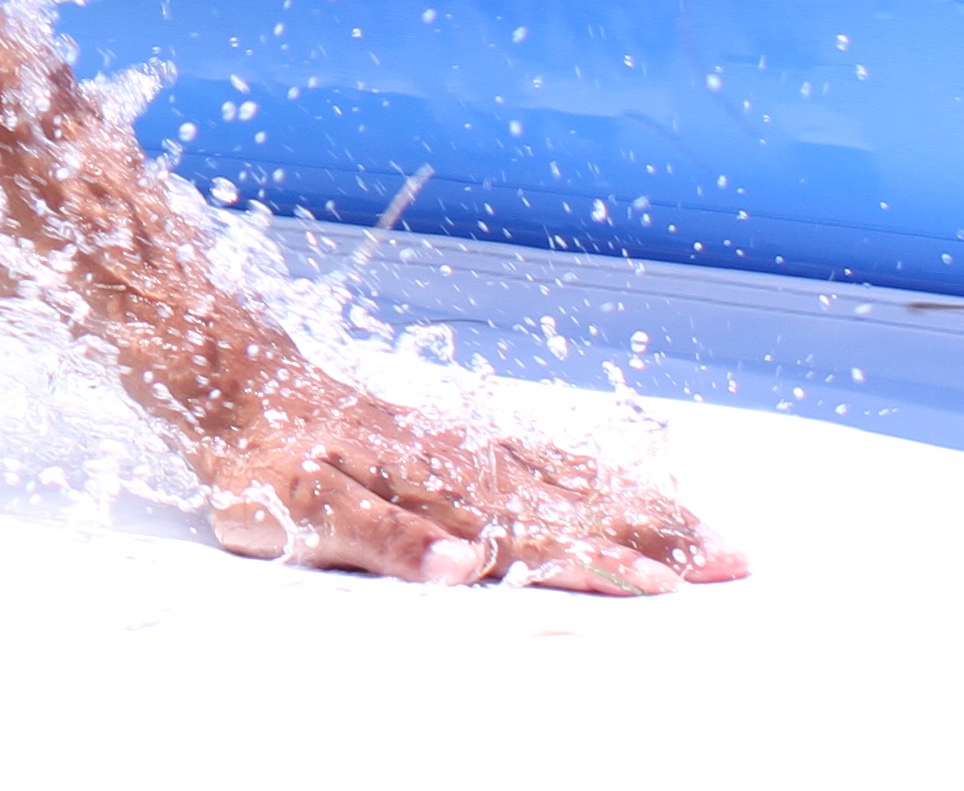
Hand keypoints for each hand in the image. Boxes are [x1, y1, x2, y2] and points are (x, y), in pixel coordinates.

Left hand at [180, 360, 740, 594]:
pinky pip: (537, 453)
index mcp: (434, 487)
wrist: (230, 378)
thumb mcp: (300, 510)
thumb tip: (463, 562)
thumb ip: (383, 538)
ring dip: (634, 502)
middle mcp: (460, 462)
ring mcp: (458, 445)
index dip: (602, 562)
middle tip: (734, 560)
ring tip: (701, 525)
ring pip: (563, 474)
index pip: (536, 534)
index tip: (668, 586)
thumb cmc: (260, 459)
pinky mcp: (446, 437)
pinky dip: (588, 469)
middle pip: (573, 502)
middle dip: (654, 534)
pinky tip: (615, 483)